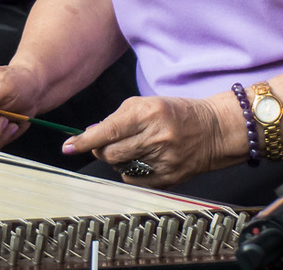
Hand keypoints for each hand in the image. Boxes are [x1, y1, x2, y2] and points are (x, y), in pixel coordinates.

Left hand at [60, 94, 235, 186]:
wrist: (214, 130)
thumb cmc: (177, 113)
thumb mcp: (148, 104)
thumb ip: (118, 118)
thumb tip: (91, 134)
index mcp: (149, 113)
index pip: (108, 130)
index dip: (84, 140)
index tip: (67, 146)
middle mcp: (156, 137)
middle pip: (109, 152)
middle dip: (101, 149)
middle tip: (106, 142)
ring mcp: (163, 160)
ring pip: (120, 166)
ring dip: (118, 158)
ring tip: (136, 147)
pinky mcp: (168, 178)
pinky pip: (134, 179)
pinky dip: (132, 170)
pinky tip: (146, 158)